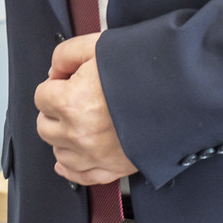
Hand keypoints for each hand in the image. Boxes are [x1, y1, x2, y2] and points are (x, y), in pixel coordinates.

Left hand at [33, 33, 136, 185]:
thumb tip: (54, 71)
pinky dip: (71, 168)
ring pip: (59, 151)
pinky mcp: (113, 168)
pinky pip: (81, 177)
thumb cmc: (142, 67)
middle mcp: (79, 133)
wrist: (181, 89)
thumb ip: (65, 55)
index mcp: (71, 102)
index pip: (41, 96)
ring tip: (78, 123)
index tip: (66, 81)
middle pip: (45, 126)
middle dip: (54, 111)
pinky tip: (67, 161)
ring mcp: (95, 155)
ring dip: (63, 137)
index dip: (54, 84)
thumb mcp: (96, 45)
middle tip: (71, 99)